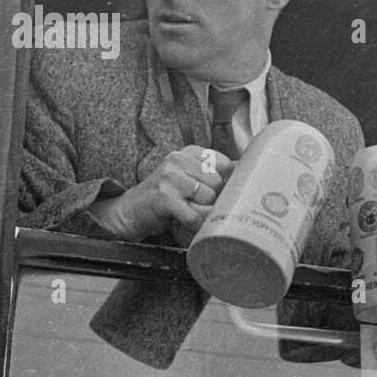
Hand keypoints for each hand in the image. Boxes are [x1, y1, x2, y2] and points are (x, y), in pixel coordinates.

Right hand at [88, 145, 234, 241]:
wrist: (129, 211)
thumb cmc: (164, 197)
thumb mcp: (188, 178)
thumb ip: (213, 174)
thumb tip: (248, 172)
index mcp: (187, 152)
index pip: (224, 164)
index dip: (225, 182)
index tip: (217, 192)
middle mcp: (178, 159)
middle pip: (218, 183)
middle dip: (212, 199)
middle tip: (196, 205)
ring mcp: (170, 176)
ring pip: (209, 198)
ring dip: (202, 211)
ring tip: (187, 211)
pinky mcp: (165, 196)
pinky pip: (195, 215)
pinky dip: (196, 224)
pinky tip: (188, 223)